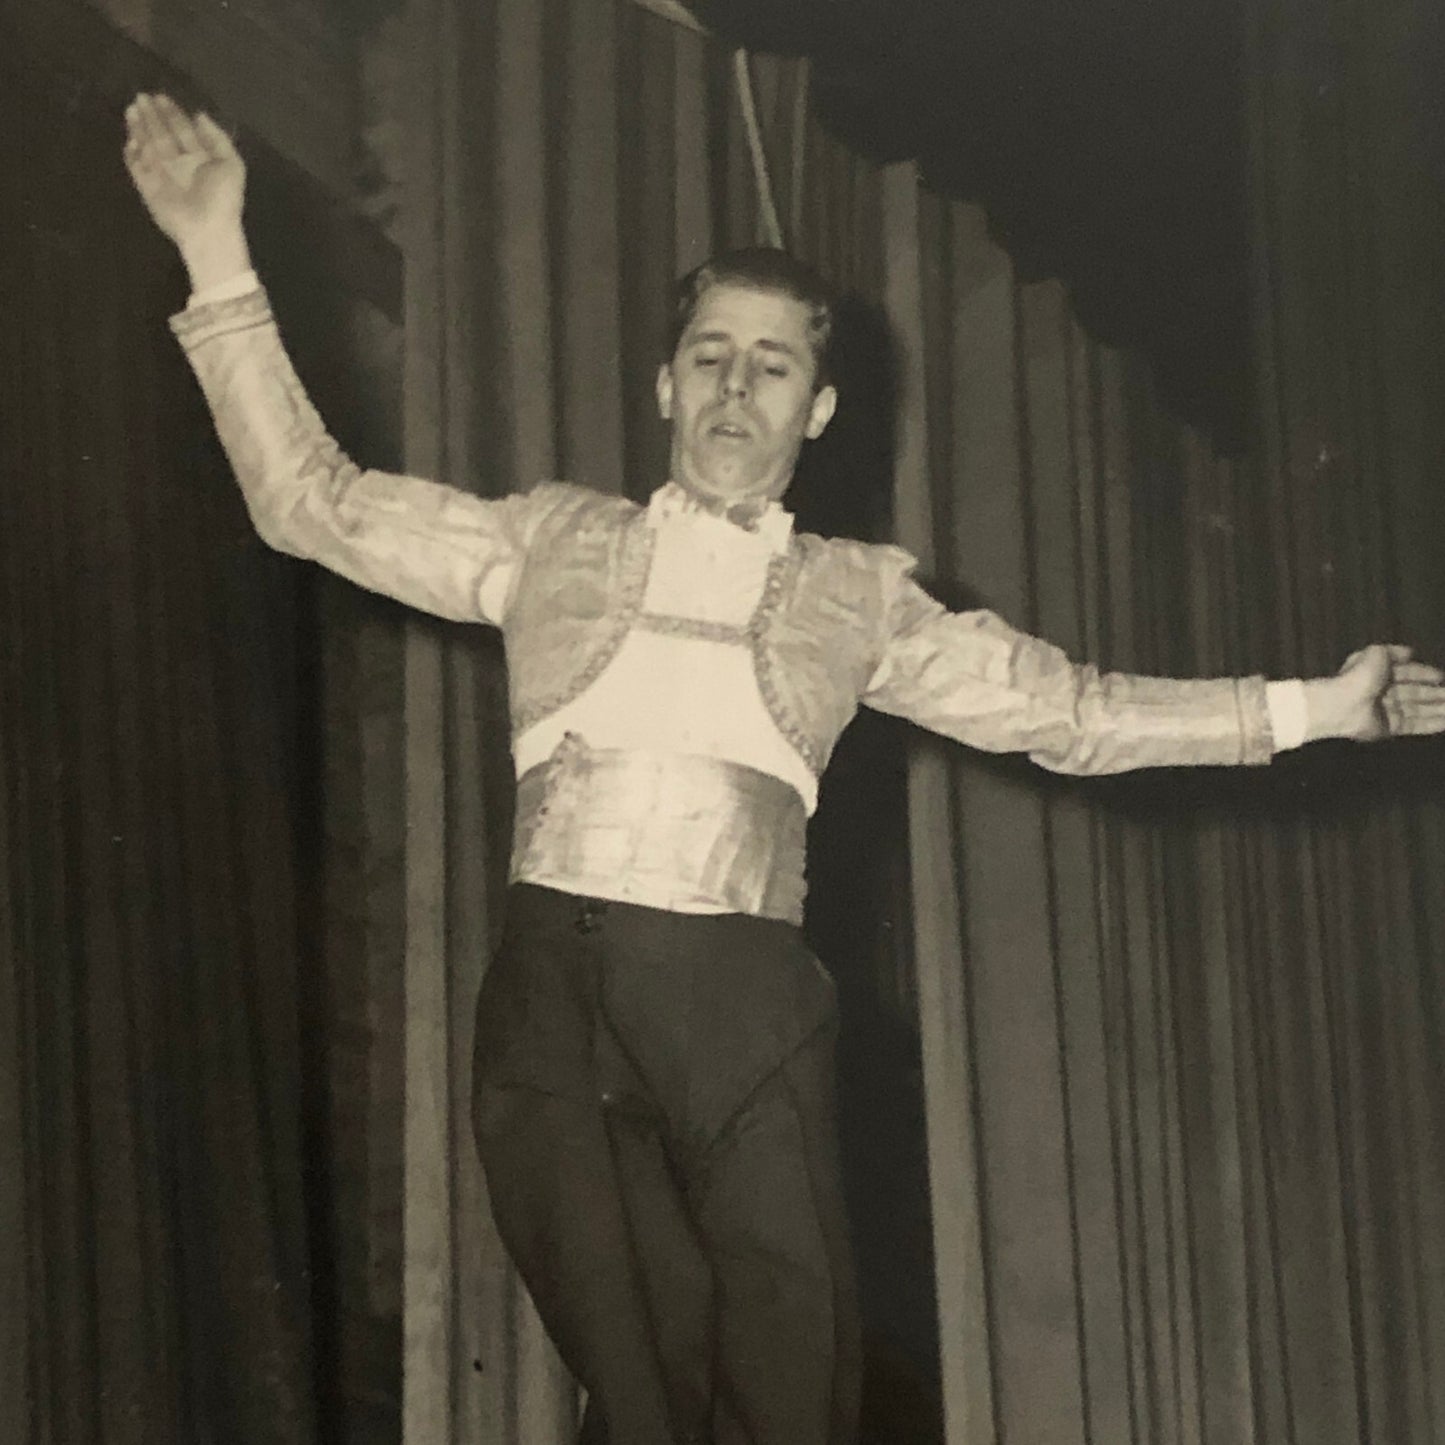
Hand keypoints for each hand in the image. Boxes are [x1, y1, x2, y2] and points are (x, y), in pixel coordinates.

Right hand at [123, 93, 250, 287]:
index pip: (182, 129)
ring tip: (132, 109)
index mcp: (200, 157)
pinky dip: (132, 154)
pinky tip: (130, 139)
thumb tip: (200, 114)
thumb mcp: (231, 163)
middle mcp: (179, 163)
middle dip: (152, 116)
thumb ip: (217, 138)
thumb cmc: (223, 197)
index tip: (161, 97)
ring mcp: (162, 174)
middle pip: (162, 134)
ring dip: (139, 128)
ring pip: (147, 145)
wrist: (207, 228)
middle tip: (141, 97)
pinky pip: (136, 167)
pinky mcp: (147, 187)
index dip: (172, 113)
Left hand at [1305, 644, 1444, 742]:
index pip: (1406, 672)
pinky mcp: (1390, 728)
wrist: (1344, 705)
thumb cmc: (1360, 676)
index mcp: (1378, 673)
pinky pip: (1415, 725)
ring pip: (1419, 709)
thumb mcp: (1377, 654)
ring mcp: (1387, 711)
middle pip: (1415, 693)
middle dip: (1436, 693)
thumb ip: (1394, 652)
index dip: (1424, 673)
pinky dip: (1433, 723)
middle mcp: (1383, 692)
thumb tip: (1410, 652)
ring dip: (1439, 708)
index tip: (1442, 677)